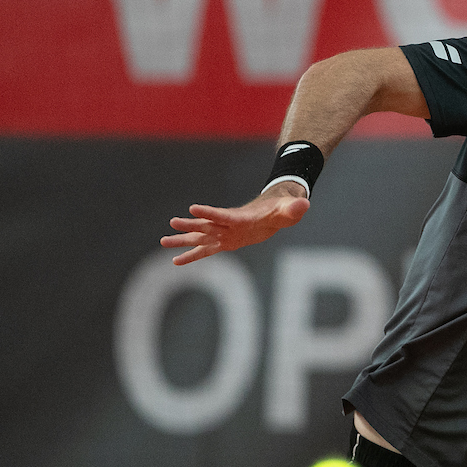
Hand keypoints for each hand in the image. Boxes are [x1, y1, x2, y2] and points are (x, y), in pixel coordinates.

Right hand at [161, 185, 310, 265]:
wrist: (275, 211)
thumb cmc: (283, 209)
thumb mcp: (290, 209)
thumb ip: (294, 208)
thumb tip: (305, 205)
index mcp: (242, 218)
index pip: (224, 215)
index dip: (210, 213)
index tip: (193, 208)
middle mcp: (229, 225)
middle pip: (207, 226)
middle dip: (190, 226)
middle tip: (172, 222)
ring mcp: (225, 233)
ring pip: (201, 238)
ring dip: (183, 241)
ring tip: (162, 241)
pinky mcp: (226, 242)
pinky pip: (206, 250)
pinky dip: (191, 256)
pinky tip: (175, 262)